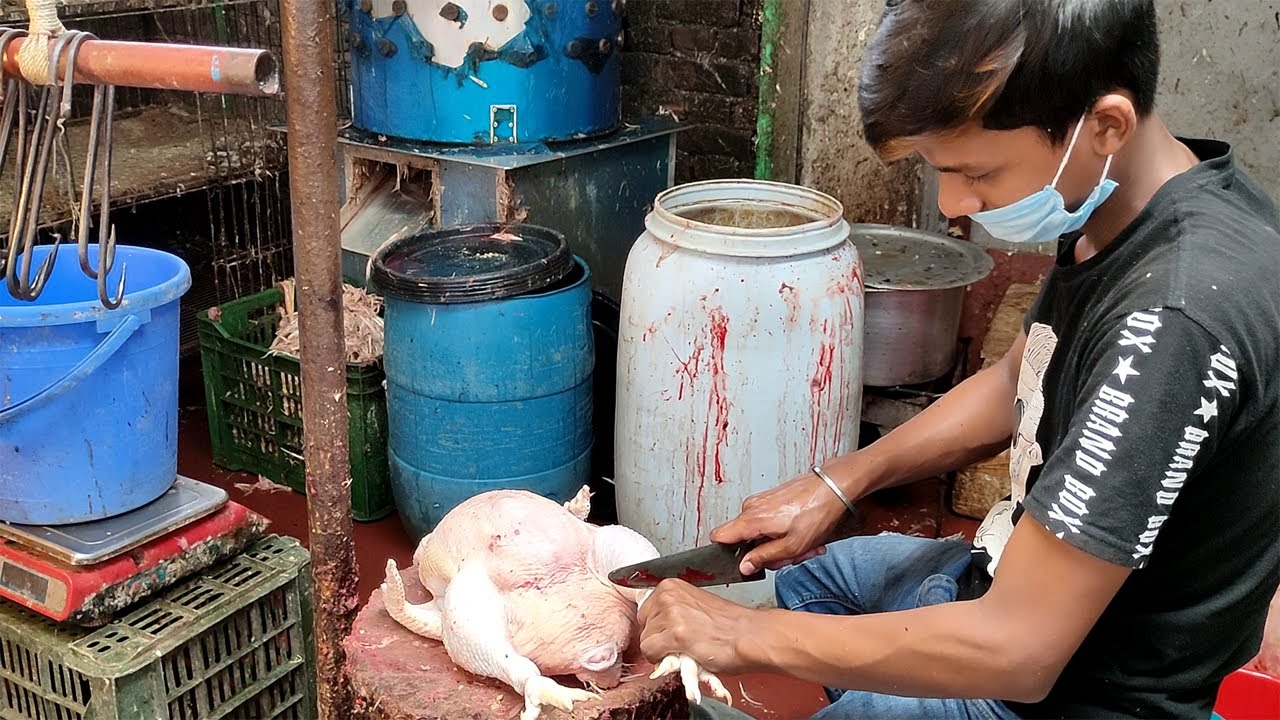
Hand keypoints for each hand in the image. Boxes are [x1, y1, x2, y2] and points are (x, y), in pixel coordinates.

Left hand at [637, 579, 757, 673]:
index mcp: (672, 585)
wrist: (750, 636)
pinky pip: (650, 652)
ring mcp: (671, 613)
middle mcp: (668, 595)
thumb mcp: (696, 605)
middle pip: (643, 624)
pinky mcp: (675, 634)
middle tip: (681, 644)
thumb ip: (674, 609)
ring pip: (645, 640)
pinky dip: (663, 660)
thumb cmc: (730, 624)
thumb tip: (657, 625)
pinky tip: (683, 655)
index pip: (644, 609)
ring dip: (662, 650)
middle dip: (658, 637)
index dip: (658, 626)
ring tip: (686, 649)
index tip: (671, 633)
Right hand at [710, 469, 849, 574]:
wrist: (833, 487)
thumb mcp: (791, 546)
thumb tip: (744, 566)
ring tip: (804, 545)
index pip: (718, 537)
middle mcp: (751, 508)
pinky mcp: (772, 500)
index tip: (746, 563)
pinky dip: (786, 533)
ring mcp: (761, 503)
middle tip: (792, 556)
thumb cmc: (817, 513)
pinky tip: (804, 535)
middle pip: (746, 541)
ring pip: (761, 534)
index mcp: (751, 520)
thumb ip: (763, 558)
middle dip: (768, 554)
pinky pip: (770, 524)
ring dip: (782, 545)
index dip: (727, 554)